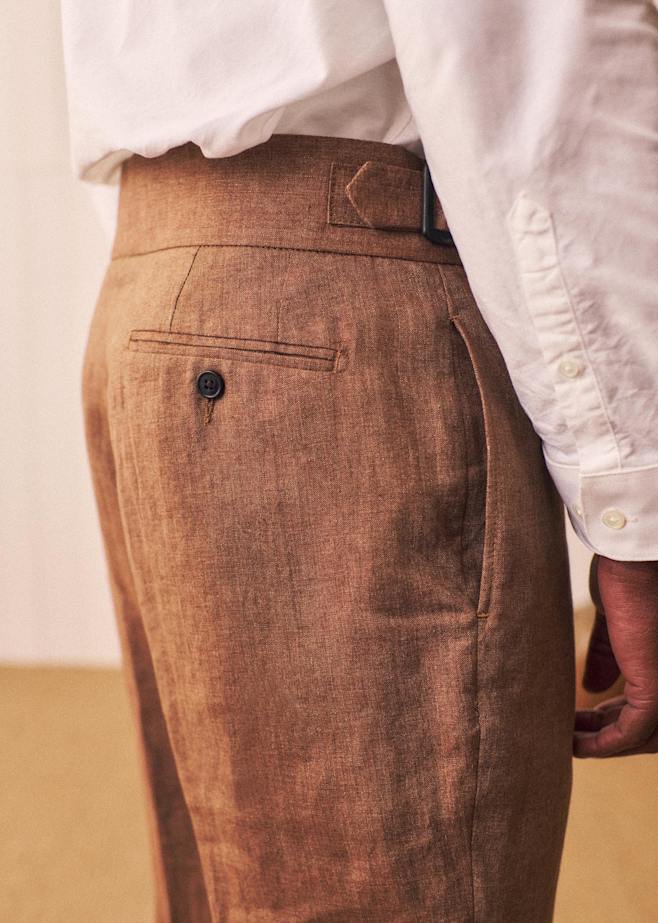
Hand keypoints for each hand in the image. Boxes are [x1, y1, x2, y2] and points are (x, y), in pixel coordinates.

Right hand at [573, 554, 657, 757]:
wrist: (631, 563)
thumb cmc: (627, 579)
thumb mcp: (616, 626)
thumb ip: (610, 656)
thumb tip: (594, 687)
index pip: (650, 705)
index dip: (617, 716)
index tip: (585, 720)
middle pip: (650, 727)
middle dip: (610, 733)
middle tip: (574, 734)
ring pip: (644, 736)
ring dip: (605, 743)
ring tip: (571, 741)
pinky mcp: (655, 690)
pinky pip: (631, 732)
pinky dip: (604, 744)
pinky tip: (578, 743)